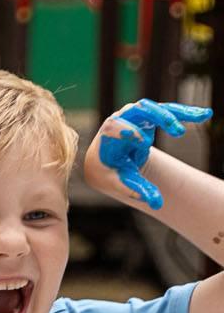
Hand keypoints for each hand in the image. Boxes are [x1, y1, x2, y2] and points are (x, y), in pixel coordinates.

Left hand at [88, 99, 213, 208]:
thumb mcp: (120, 181)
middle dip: (159, 117)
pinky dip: (185, 113)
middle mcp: (121, 120)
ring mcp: (135, 116)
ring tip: (201, 117)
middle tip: (178, 131)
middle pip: (138, 110)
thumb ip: (135, 190)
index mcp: (108, 136)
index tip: (145, 143)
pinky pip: (168, 111)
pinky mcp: (149, 116)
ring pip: (157, 108)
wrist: (107, 159)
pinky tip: (205, 115)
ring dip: (178, 113)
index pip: (113, 126)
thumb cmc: (112, 171)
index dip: (128, 131)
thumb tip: (156, 204)